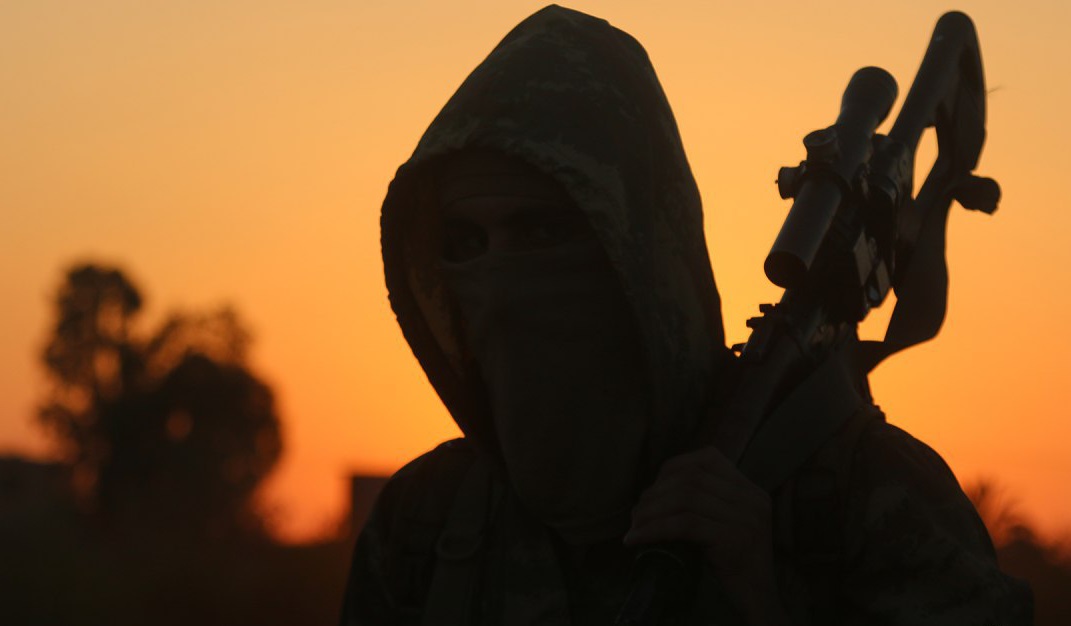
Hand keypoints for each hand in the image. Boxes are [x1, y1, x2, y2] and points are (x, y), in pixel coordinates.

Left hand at [624, 446, 789, 624]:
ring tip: (634, 526)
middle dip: (656, 492)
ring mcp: (746, 518)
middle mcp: (752, 499)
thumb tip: (654, 492)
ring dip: (651, 511)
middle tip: (636, 513)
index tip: (653, 489)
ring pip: (685, 498)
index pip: (708, 458)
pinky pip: (684, 525)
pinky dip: (654, 530)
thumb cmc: (734, 565)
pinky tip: (637, 538)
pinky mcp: (733, 540)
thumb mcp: (725, 524)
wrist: (759, 600)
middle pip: (692, 478)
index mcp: (751, 490)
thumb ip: (706, 502)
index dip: (673, 468)